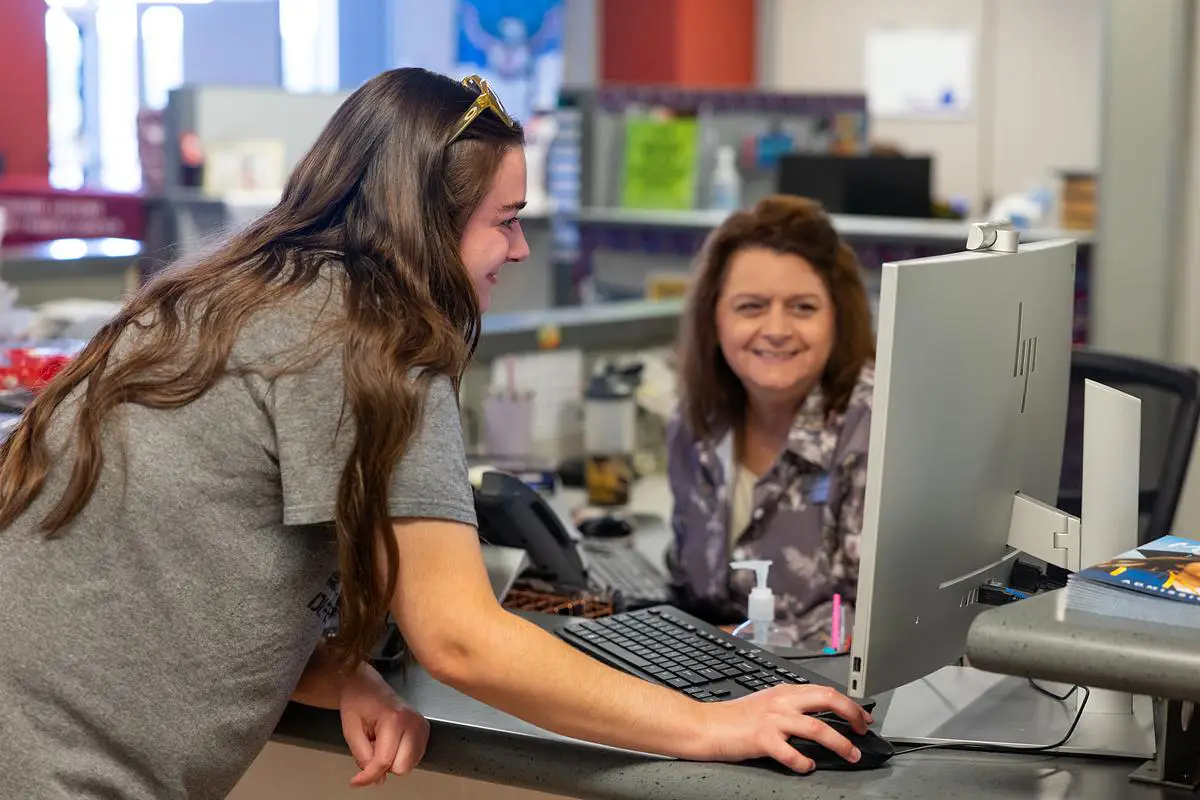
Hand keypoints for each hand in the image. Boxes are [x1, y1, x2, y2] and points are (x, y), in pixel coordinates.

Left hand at [339, 665, 429, 786]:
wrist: (368, 685)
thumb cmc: (358, 702)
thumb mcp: (351, 730)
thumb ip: (362, 756)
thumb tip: (374, 778)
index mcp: (394, 719)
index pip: (384, 761)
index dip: (368, 775)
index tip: (355, 781)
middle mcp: (413, 723)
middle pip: (401, 767)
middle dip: (383, 765)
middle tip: (372, 747)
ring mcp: (421, 726)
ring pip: (408, 765)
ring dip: (391, 761)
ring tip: (381, 742)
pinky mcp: (424, 730)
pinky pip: (413, 759)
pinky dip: (399, 756)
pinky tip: (391, 741)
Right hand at [694, 684, 873, 772]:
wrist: (706, 725)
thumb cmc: (733, 718)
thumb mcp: (766, 703)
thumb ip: (790, 706)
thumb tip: (817, 717)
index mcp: (784, 692)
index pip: (825, 691)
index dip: (849, 704)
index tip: (862, 716)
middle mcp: (782, 702)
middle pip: (828, 700)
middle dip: (852, 714)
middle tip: (863, 729)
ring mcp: (773, 720)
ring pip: (817, 728)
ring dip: (840, 743)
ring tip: (851, 754)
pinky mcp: (763, 739)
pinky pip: (791, 753)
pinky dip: (804, 762)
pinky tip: (808, 767)